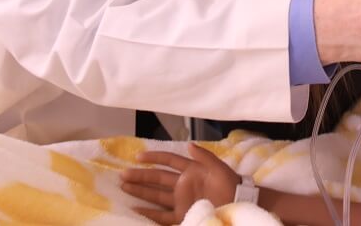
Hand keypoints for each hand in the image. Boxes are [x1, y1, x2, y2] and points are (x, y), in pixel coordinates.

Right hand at [121, 144, 240, 223]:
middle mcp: (182, 184)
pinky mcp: (182, 214)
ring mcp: (181, 200)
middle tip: (122, 174)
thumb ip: (204, 156)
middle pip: (157, 178)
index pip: (168, 161)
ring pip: (156, 195)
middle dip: (140, 176)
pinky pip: (162, 216)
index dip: (154, 157)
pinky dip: (149, 214)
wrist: (238, 203)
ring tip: (123, 187)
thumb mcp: (219, 167)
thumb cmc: (230, 184)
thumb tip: (188, 144)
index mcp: (191, 170)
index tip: (138, 156)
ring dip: (140, 191)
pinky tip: (136, 210)